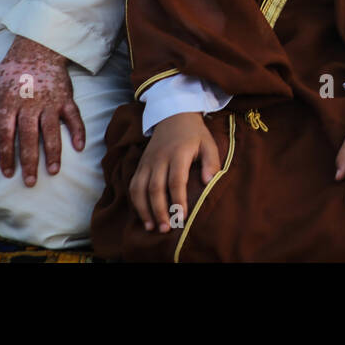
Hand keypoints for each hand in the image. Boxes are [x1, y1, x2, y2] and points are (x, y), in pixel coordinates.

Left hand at [0, 36, 84, 185]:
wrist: (36, 49)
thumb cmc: (9, 73)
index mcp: (8, 103)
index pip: (5, 134)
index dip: (5, 155)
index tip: (8, 173)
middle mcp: (28, 103)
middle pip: (28, 137)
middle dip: (29, 161)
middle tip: (30, 182)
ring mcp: (49, 101)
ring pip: (51, 130)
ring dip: (52, 152)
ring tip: (53, 171)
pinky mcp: (65, 97)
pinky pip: (74, 116)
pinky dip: (78, 131)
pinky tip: (79, 147)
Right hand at [129, 112, 219, 232]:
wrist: (173, 115)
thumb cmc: (194, 134)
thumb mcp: (208, 143)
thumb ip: (211, 162)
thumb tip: (209, 182)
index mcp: (178, 153)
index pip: (176, 180)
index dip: (178, 200)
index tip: (182, 217)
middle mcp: (159, 159)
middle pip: (155, 188)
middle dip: (160, 210)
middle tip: (167, 229)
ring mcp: (147, 162)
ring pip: (140, 189)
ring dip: (145, 210)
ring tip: (153, 228)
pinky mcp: (140, 165)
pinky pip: (133, 186)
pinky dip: (136, 203)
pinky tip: (144, 217)